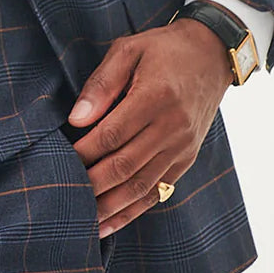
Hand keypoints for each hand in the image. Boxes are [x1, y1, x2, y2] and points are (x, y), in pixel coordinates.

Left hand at [67, 19, 234, 238]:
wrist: (213, 53)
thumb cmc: (164, 49)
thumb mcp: (129, 50)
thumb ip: (101, 84)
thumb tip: (77, 119)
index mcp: (156, 97)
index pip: (113, 134)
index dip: (84, 151)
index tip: (60, 158)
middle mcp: (173, 127)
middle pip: (126, 165)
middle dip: (92, 184)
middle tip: (64, 193)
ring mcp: (182, 146)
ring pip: (141, 185)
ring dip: (110, 206)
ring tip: (82, 221)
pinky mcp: (186, 158)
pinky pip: (157, 190)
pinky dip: (132, 210)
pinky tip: (109, 223)